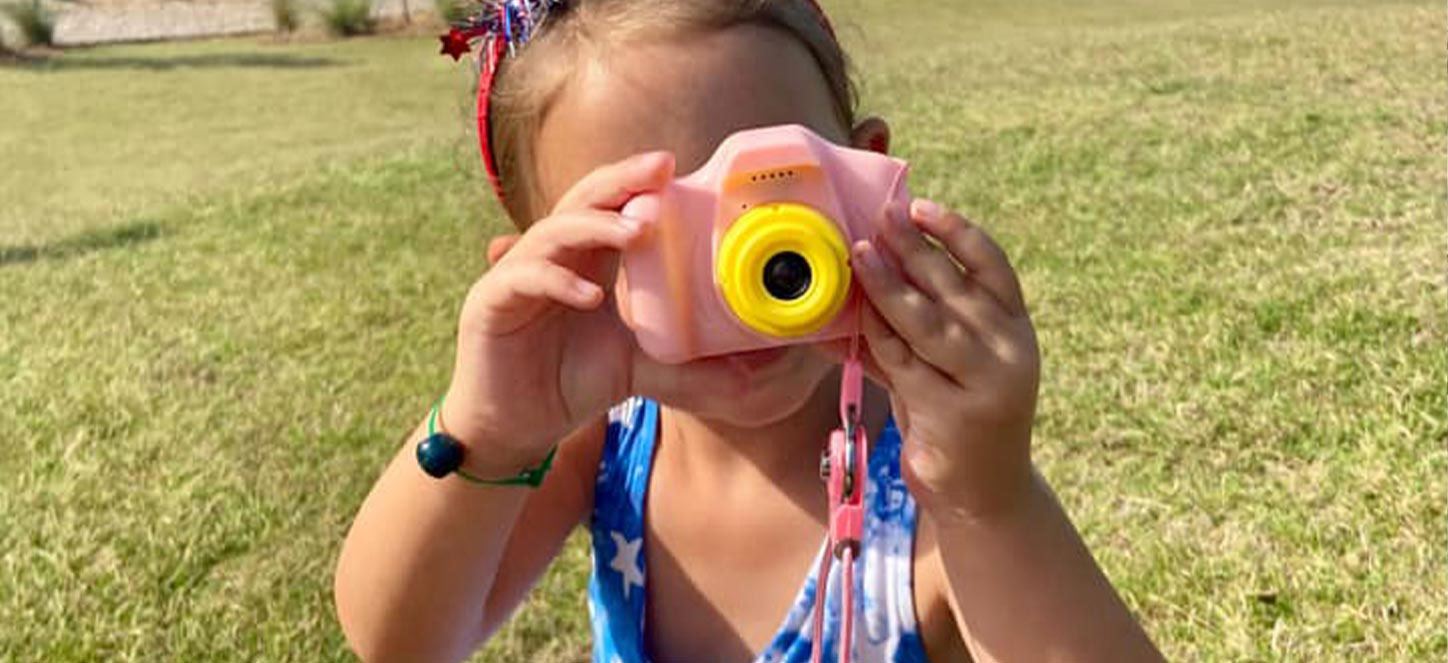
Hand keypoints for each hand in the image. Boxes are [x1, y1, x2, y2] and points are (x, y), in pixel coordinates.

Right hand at [442, 152, 672, 474]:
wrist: (515, 428)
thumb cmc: (572, 383)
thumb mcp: (641, 367)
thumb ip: (688, 363)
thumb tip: (748, 370)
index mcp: (585, 259)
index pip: (609, 205)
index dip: (636, 182)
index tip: (674, 166)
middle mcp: (549, 256)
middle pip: (582, 200)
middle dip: (621, 181)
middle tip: (660, 169)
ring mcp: (515, 276)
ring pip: (552, 231)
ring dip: (596, 227)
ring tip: (637, 232)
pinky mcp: (489, 304)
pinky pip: (522, 279)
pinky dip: (557, 280)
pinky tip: (590, 294)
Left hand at [844, 199, 1040, 521]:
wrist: (985, 494)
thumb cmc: (961, 415)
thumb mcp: (958, 364)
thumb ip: (929, 320)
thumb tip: (878, 261)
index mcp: (1015, 329)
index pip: (992, 266)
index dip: (956, 232)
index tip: (919, 206)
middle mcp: (1008, 352)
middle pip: (954, 287)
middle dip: (912, 249)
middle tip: (877, 218)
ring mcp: (984, 384)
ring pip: (926, 323)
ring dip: (888, 286)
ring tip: (858, 255)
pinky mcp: (952, 414)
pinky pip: (903, 364)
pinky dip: (874, 337)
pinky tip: (851, 316)